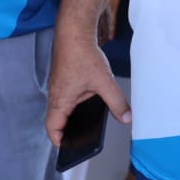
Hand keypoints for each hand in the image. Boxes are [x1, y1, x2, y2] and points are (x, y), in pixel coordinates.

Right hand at [46, 28, 130, 146]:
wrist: (74, 30)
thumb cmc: (81, 53)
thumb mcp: (104, 82)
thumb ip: (116, 102)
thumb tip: (126, 118)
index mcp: (60, 99)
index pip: (52, 128)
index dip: (59, 141)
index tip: (69, 149)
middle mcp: (56, 94)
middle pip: (58, 120)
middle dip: (69, 132)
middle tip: (81, 141)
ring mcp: (59, 86)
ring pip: (63, 108)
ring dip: (73, 116)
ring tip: (88, 125)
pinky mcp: (65, 78)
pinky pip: (68, 97)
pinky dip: (77, 103)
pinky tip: (91, 102)